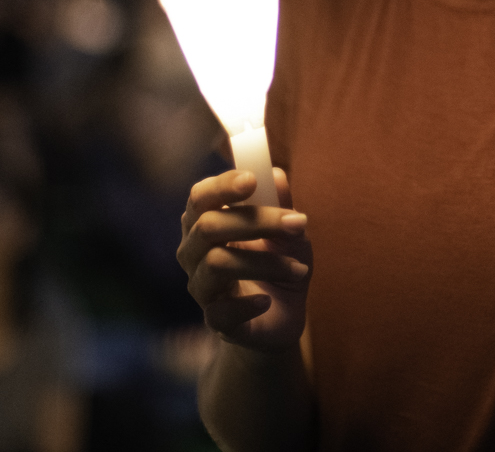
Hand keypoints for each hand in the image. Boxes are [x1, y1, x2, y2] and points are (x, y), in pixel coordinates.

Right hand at [178, 168, 309, 353]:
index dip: (222, 186)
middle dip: (256, 221)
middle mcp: (194, 253)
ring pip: (217, 264)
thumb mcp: (288, 231)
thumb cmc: (279, 261)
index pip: (200, 197)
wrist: (282, 314)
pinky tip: (267, 300)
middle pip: (207, 227)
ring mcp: (202, 288)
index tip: (252, 179)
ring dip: (265, 263)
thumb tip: (277, 174)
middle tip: (299, 223)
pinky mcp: (215, 321)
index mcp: (206, 222)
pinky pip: (220, 311)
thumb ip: (281, 203)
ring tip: (300, 269)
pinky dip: (248, 303)